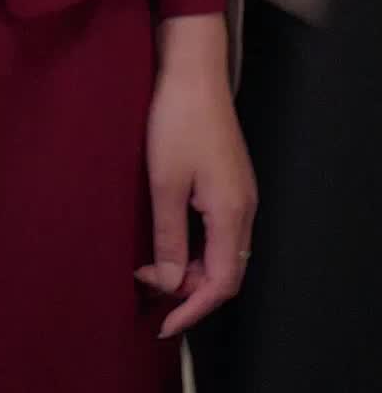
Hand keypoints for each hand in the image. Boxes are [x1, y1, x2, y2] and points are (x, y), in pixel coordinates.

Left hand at [135, 14, 256, 340]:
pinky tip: (169, 238)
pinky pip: (219, 230)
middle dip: (189, 290)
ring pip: (222, 251)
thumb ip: (168, 237)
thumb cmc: (177, 120)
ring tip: (153, 267)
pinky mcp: (230, 180)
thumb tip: (167, 283)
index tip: (164, 323)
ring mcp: (240, 193)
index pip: (221, 283)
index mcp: (232, 214)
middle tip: (149, 288)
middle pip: (225, 271)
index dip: (193, 308)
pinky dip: (195, 246)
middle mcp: (244, 208)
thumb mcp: (164, 181)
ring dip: (191, 267)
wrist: (193, 69)